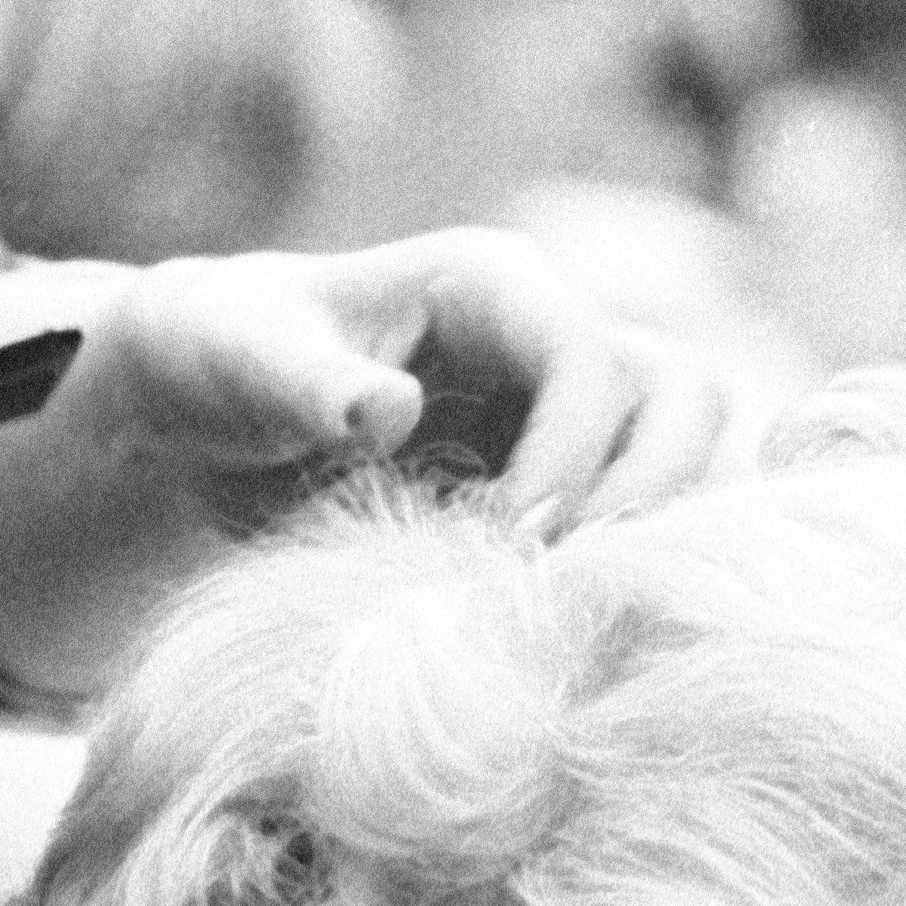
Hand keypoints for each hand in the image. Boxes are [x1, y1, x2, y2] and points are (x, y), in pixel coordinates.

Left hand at [0, 235, 733, 698]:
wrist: (208, 403)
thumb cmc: (221, 354)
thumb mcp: (236, 354)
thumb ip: (304, 382)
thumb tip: (389, 412)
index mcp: (492, 286)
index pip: (593, 358)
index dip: (571, 453)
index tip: (505, 537)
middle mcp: (558, 339)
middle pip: (689, 396)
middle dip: (645, 495)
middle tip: (550, 583)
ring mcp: (578, 412)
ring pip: (696, 454)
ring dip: (655, 535)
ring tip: (561, 606)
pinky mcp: (574, 481)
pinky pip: (656, 516)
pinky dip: (636, 566)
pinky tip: (567, 619)